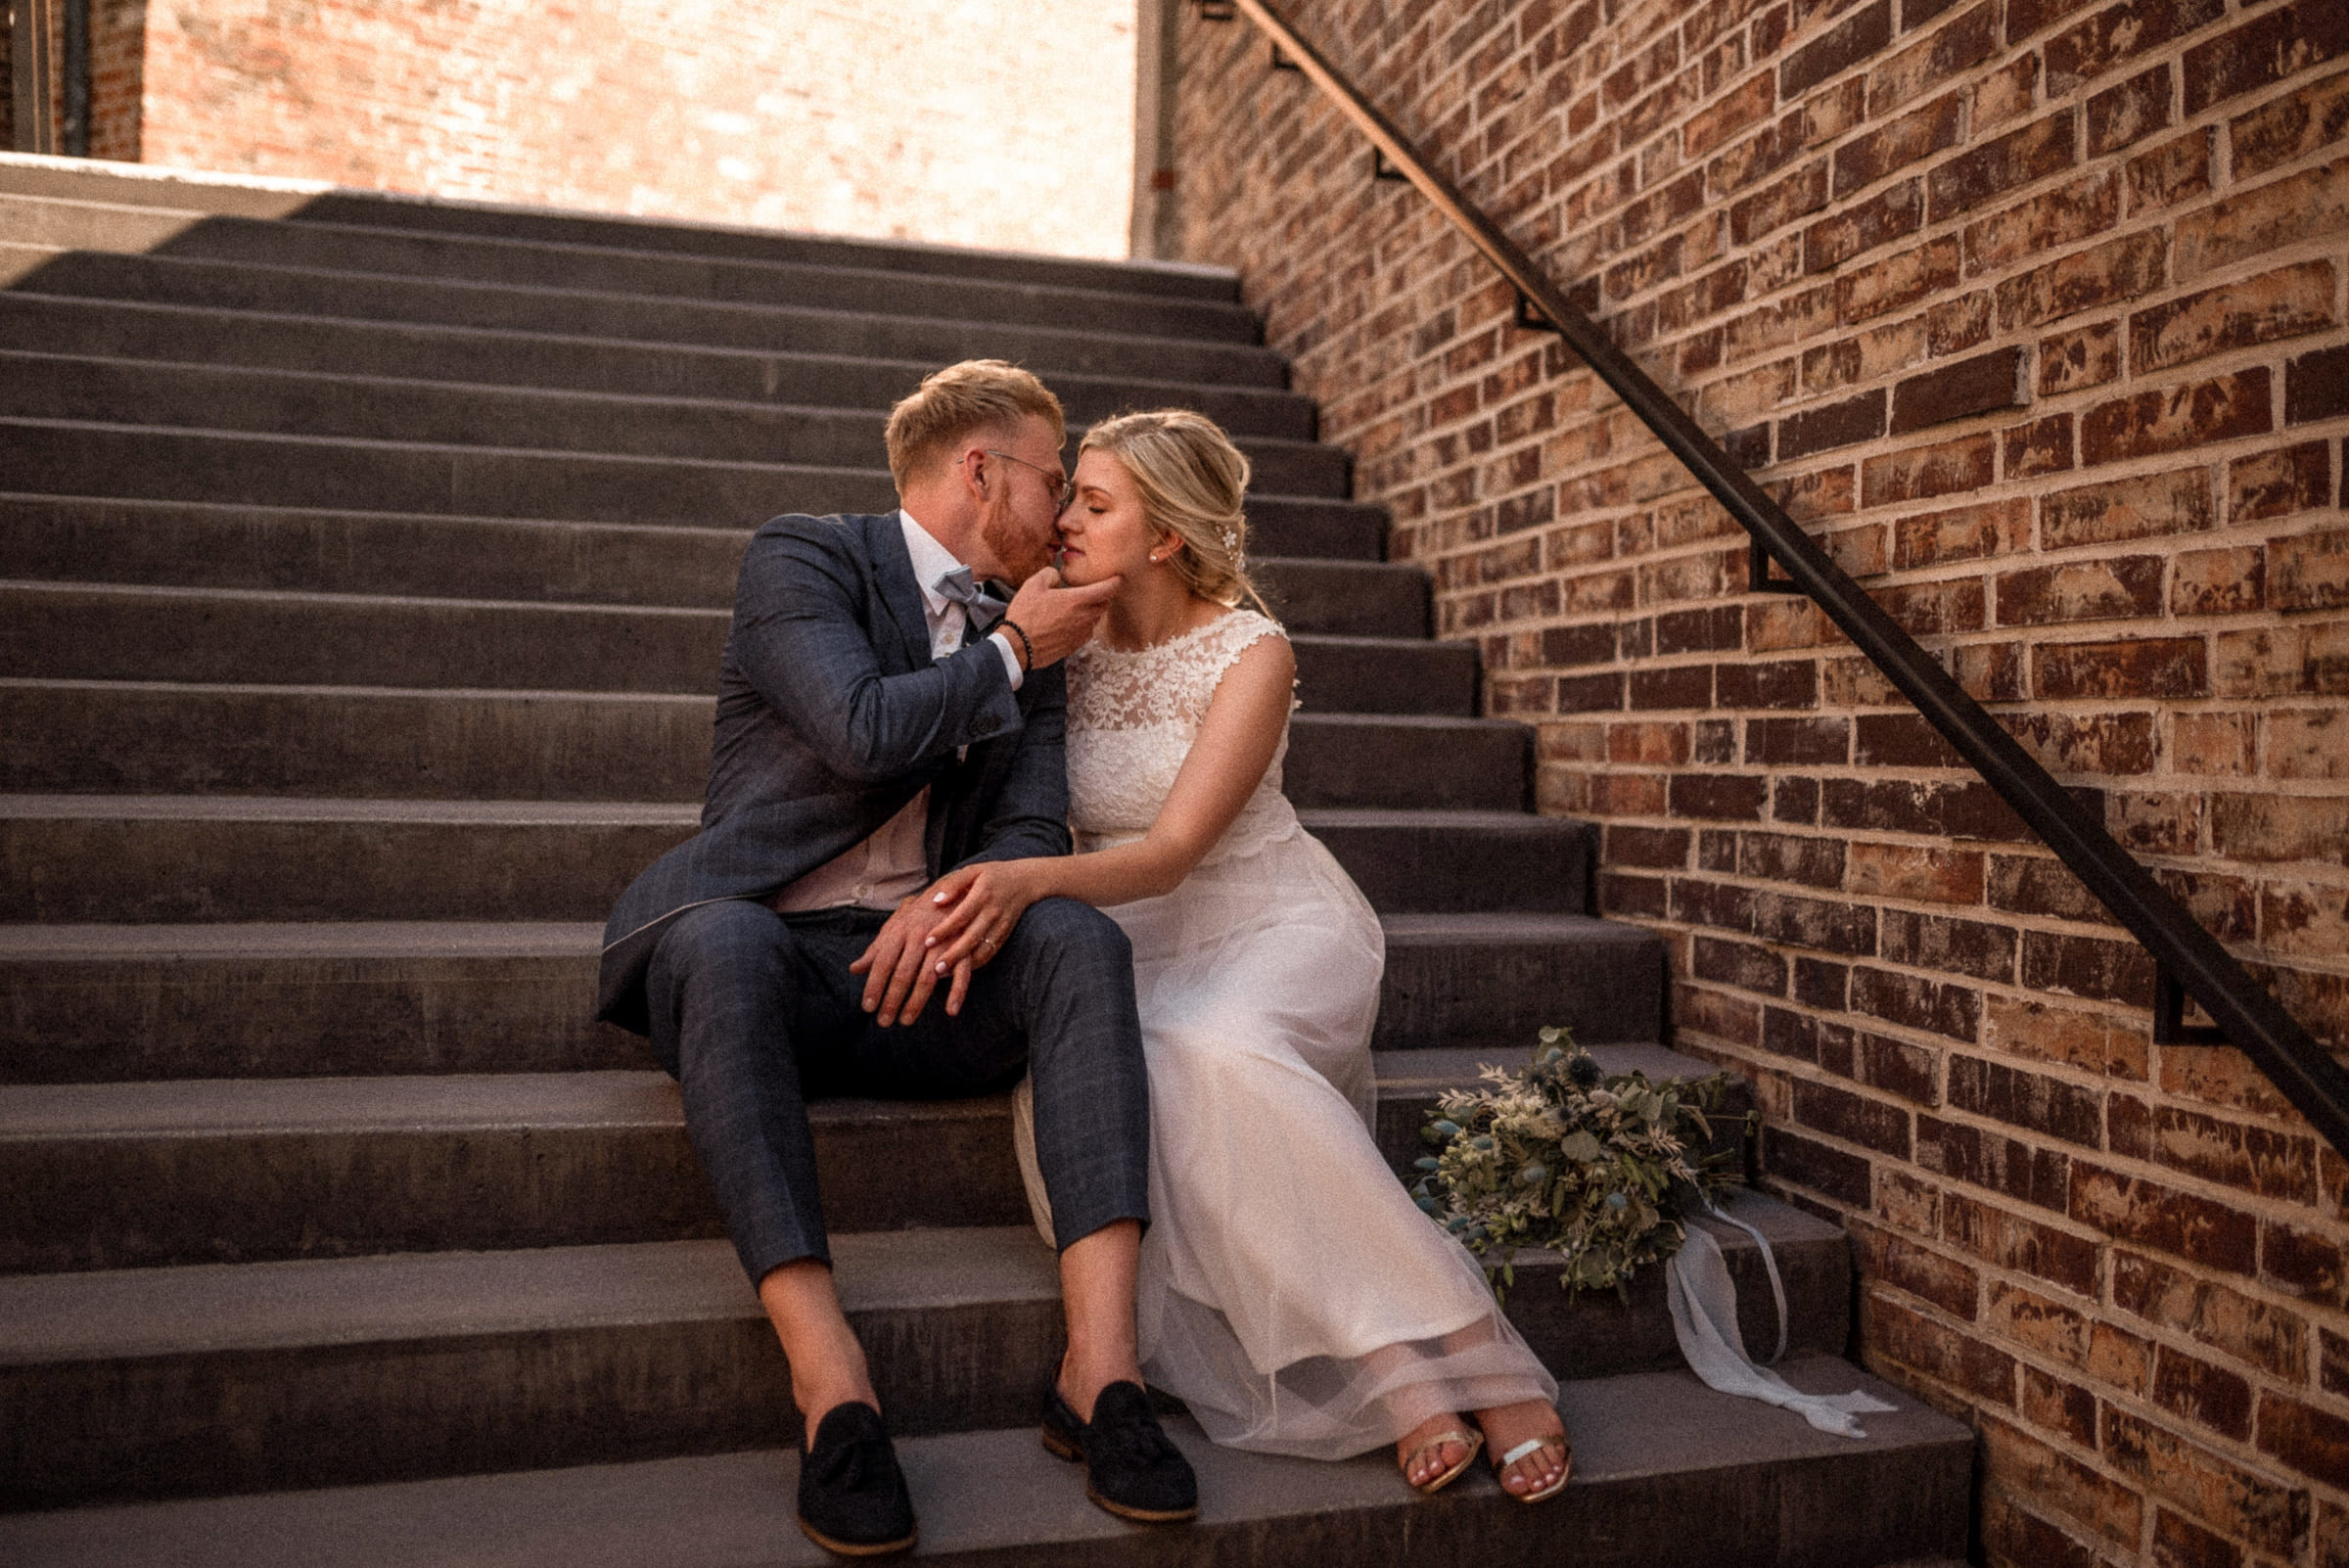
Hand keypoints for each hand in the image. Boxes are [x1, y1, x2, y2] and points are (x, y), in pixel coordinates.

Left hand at [848, 889, 968, 1025]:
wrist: (955, 891)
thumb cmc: (919, 914)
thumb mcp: (895, 927)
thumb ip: (876, 950)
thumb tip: (854, 969)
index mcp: (900, 931)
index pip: (883, 962)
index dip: (874, 985)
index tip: (867, 1007)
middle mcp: (920, 936)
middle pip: (903, 972)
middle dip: (892, 999)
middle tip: (883, 1022)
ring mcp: (943, 941)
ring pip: (928, 976)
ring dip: (917, 1001)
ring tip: (906, 1021)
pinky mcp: (964, 947)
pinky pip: (962, 973)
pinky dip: (957, 992)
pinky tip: (950, 1011)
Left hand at [923, 860, 1042, 980]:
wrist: (1026, 881)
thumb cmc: (991, 875)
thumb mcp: (972, 870)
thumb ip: (953, 884)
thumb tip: (936, 901)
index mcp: (983, 894)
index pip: (961, 915)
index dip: (945, 929)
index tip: (927, 941)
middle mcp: (993, 911)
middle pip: (972, 937)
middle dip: (954, 954)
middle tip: (935, 969)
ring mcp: (1002, 925)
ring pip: (983, 949)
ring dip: (964, 964)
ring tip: (944, 975)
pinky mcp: (1006, 935)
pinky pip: (991, 952)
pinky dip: (976, 964)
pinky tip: (959, 971)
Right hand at [1002, 566, 1118, 669]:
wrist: (1018, 646)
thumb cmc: (1025, 615)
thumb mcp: (1033, 585)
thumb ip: (1049, 574)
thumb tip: (1056, 577)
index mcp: (1077, 600)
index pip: (1107, 589)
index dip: (1114, 582)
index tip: (1116, 578)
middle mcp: (1084, 618)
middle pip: (1104, 605)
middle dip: (1103, 596)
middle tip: (1096, 590)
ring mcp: (1080, 634)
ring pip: (1095, 619)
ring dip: (1092, 611)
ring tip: (1079, 606)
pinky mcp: (1074, 646)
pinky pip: (1085, 632)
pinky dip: (1083, 625)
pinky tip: (1070, 622)